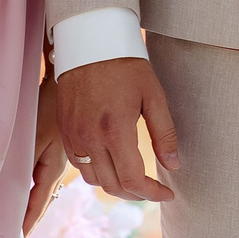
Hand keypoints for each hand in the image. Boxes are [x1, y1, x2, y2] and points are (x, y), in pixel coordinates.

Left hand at [25, 78, 68, 234]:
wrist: (72, 81)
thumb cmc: (50, 106)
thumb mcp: (35, 138)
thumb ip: (25, 167)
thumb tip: (13, 195)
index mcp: (52, 169)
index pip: (37, 205)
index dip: (27, 224)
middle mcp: (56, 167)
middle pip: (40, 200)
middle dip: (28, 218)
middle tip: (15, 237)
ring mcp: (57, 157)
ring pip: (40, 188)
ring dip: (29, 203)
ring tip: (17, 219)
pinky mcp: (54, 147)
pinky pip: (39, 174)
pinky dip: (31, 186)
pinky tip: (24, 187)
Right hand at [55, 56, 179, 202]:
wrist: (89, 43)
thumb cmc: (125, 66)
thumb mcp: (154, 96)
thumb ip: (164, 133)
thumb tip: (173, 165)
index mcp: (115, 130)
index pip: (132, 180)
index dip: (152, 193)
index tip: (167, 193)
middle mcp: (90, 139)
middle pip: (113, 186)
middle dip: (136, 194)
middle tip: (153, 189)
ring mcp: (74, 137)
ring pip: (94, 180)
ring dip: (116, 185)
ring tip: (135, 179)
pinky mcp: (65, 132)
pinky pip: (80, 165)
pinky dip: (98, 172)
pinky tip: (113, 163)